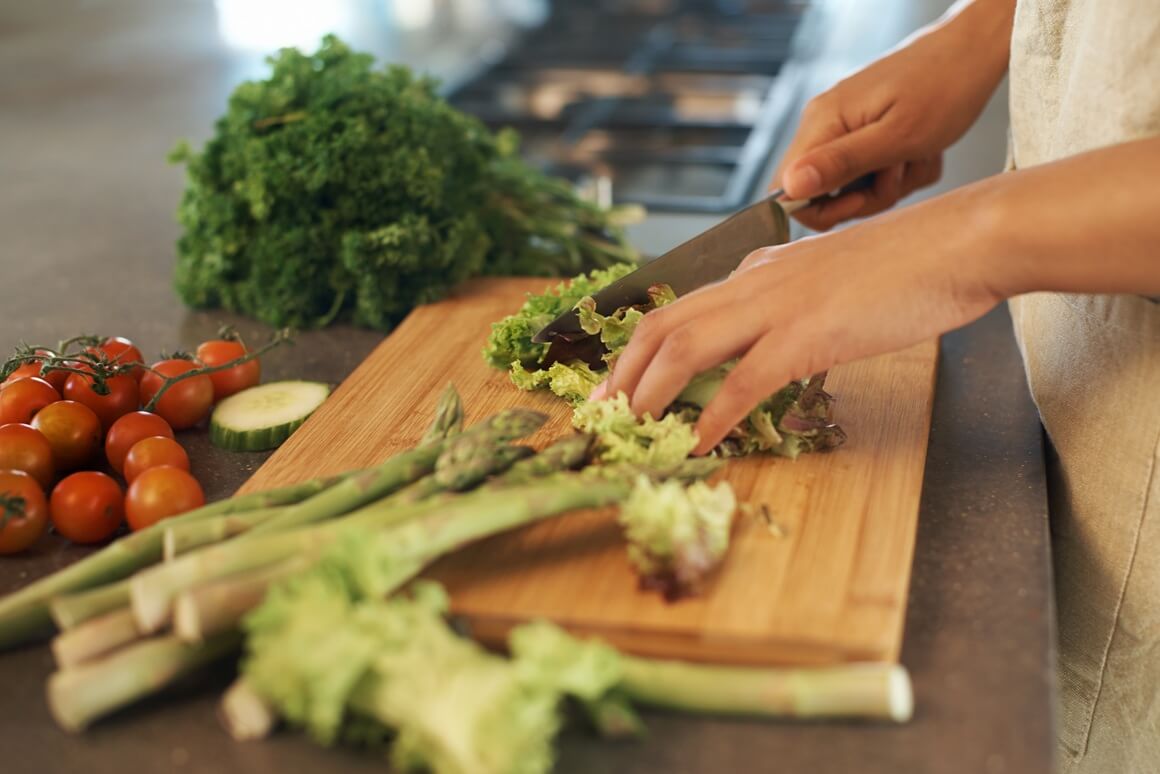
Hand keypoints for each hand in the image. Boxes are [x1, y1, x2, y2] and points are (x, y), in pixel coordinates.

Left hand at [597, 192, 1003, 453]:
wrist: (958, 243)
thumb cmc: (906, 264)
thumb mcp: (830, 279)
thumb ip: (790, 302)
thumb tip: (767, 340)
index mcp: (758, 270)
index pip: (681, 308)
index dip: (640, 348)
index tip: (621, 381)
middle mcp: (754, 282)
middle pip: (664, 325)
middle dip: (624, 370)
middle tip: (601, 410)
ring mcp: (777, 306)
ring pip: (686, 347)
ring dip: (650, 392)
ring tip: (631, 428)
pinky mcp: (807, 333)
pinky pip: (745, 380)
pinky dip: (715, 415)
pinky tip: (699, 442)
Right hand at [776, 0, 1013, 230]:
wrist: (975, 49)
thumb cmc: (945, 86)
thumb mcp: (897, 136)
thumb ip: (841, 164)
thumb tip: (791, 187)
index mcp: (823, 122)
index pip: (785, 188)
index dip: (819, 209)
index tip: (860, 201)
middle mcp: (826, 124)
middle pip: (821, 192)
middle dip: (865, 197)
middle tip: (899, 173)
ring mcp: (846, 127)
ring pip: (852, 186)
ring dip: (890, 184)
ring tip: (916, 154)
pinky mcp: (866, 130)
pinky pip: (873, 173)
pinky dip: (902, 171)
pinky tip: (921, 149)